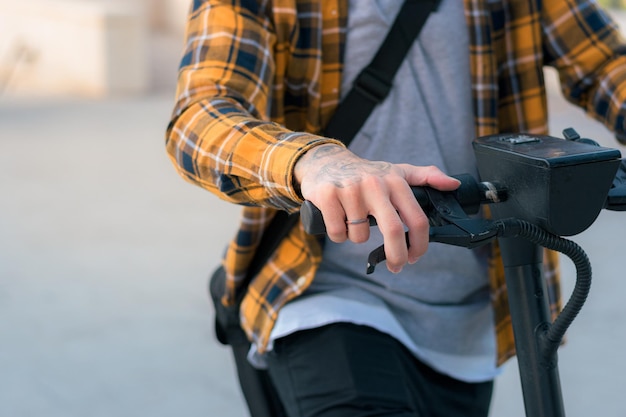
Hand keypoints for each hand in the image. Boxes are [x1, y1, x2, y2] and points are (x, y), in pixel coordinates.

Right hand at [295, 144, 460, 272]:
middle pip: (392, 231)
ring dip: (356, 238)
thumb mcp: (396, 171)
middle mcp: (374, 184)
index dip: (419, 244)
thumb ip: (427, 176)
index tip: (414, 257)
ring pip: (359, 236)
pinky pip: (338, 233)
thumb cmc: (366, 172)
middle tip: (396, 267)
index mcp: (395, 181)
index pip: (416, 219)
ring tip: (353, 220)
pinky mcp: (327, 195)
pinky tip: (337, 219)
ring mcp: (350, 189)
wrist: (325, 160)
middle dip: (396, 256)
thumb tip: (454, 185)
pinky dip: (338, 235)